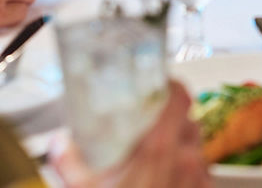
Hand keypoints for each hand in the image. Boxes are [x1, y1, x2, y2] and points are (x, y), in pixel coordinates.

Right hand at [52, 82, 209, 187]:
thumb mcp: (82, 186)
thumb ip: (67, 160)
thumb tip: (60, 144)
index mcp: (158, 148)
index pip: (180, 96)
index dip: (169, 85)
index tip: (158, 85)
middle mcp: (186, 160)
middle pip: (189, 120)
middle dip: (172, 120)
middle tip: (151, 126)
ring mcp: (198, 181)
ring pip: (197, 148)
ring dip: (181, 147)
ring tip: (158, 157)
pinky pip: (201, 175)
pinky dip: (187, 173)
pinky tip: (167, 182)